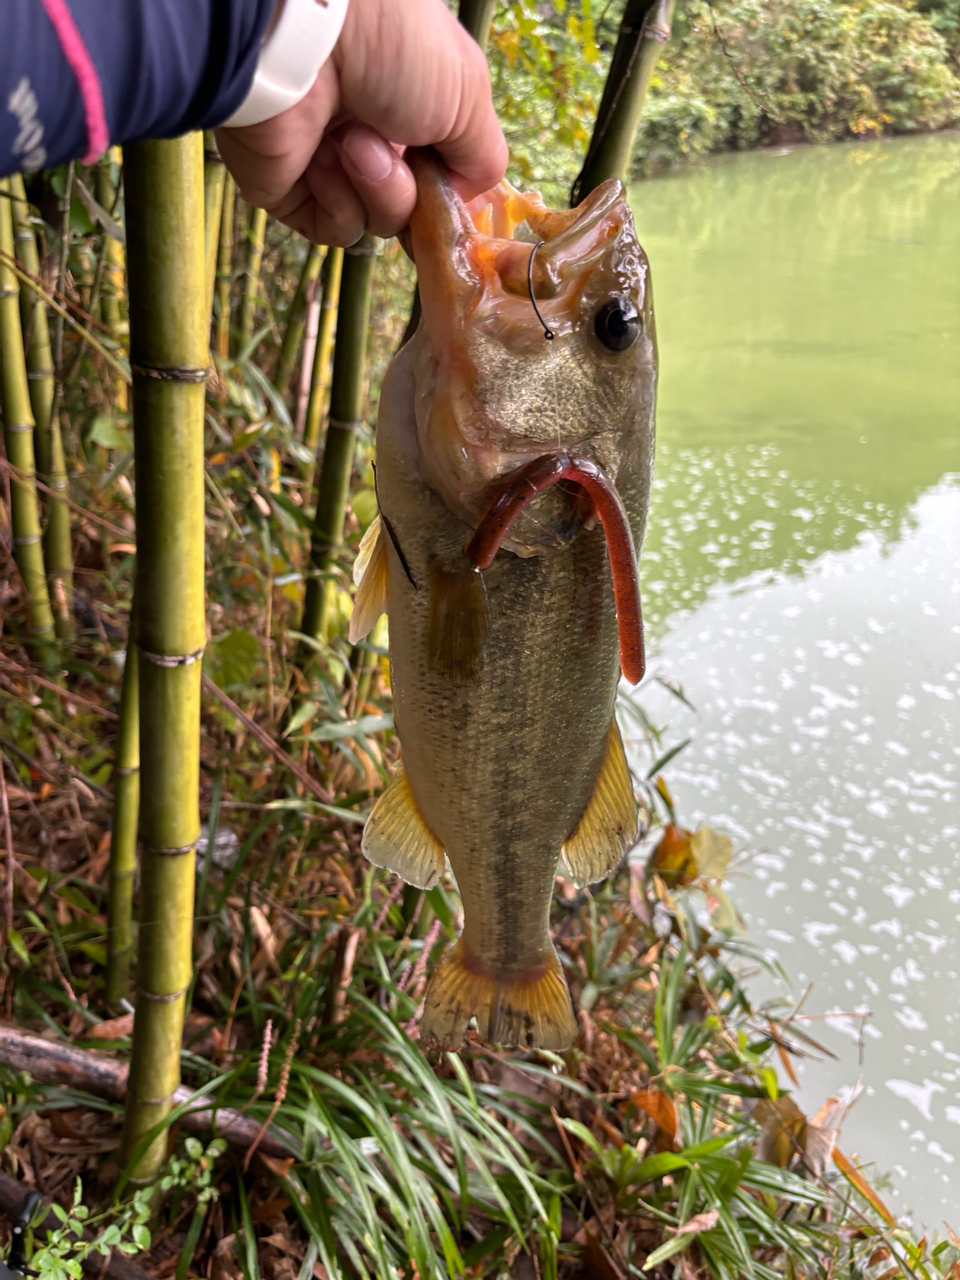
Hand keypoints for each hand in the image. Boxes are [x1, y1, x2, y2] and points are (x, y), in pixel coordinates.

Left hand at [216, 0, 507, 244]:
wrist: (305, 35)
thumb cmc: (395, 45)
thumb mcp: (468, 95)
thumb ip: (482, 158)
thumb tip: (468, 199)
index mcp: (413, 105)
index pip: (440, 174)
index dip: (450, 191)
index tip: (453, 192)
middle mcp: (371, 133)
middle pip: (414, 207)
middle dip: (416, 191)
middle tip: (403, 154)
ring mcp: (328, 164)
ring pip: (379, 222)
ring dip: (379, 189)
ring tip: (354, 141)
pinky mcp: (289, 190)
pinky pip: (337, 229)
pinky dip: (340, 204)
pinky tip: (325, 160)